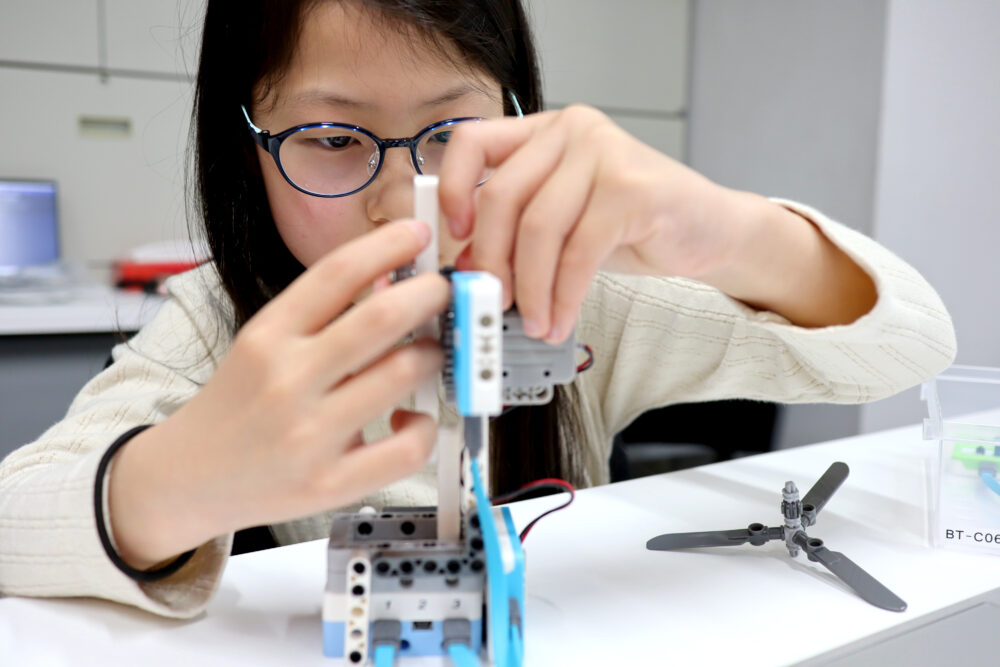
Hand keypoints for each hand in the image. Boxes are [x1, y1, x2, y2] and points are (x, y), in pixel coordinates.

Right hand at [109, 220, 449, 566]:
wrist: (187, 478)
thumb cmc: (237, 406)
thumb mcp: (263, 344)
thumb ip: (321, 317)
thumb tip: (395, 285)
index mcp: (268, 336)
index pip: (337, 273)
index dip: (388, 244)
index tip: (418, 233)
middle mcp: (287, 380)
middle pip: (381, 319)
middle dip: (430, 294)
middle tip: (445, 291)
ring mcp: (309, 435)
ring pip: (403, 374)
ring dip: (432, 355)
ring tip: (427, 355)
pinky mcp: (330, 484)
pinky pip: (407, 448)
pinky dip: (424, 426)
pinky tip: (409, 419)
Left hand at [438, 105, 736, 342]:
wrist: (709, 229)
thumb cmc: (633, 224)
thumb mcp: (563, 222)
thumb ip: (515, 231)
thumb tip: (467, 264)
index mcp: (544, 131)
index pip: (472, 141)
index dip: (451, 190)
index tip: (457, 237)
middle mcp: (571, 130)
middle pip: (501, 195)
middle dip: (491, 261)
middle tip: (493, 302)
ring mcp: (603, 153)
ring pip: (537, 228)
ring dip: (530, 289)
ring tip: (534, 322)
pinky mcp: (631, 189)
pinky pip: (577, 253)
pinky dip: (563, 296)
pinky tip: (560, 319)